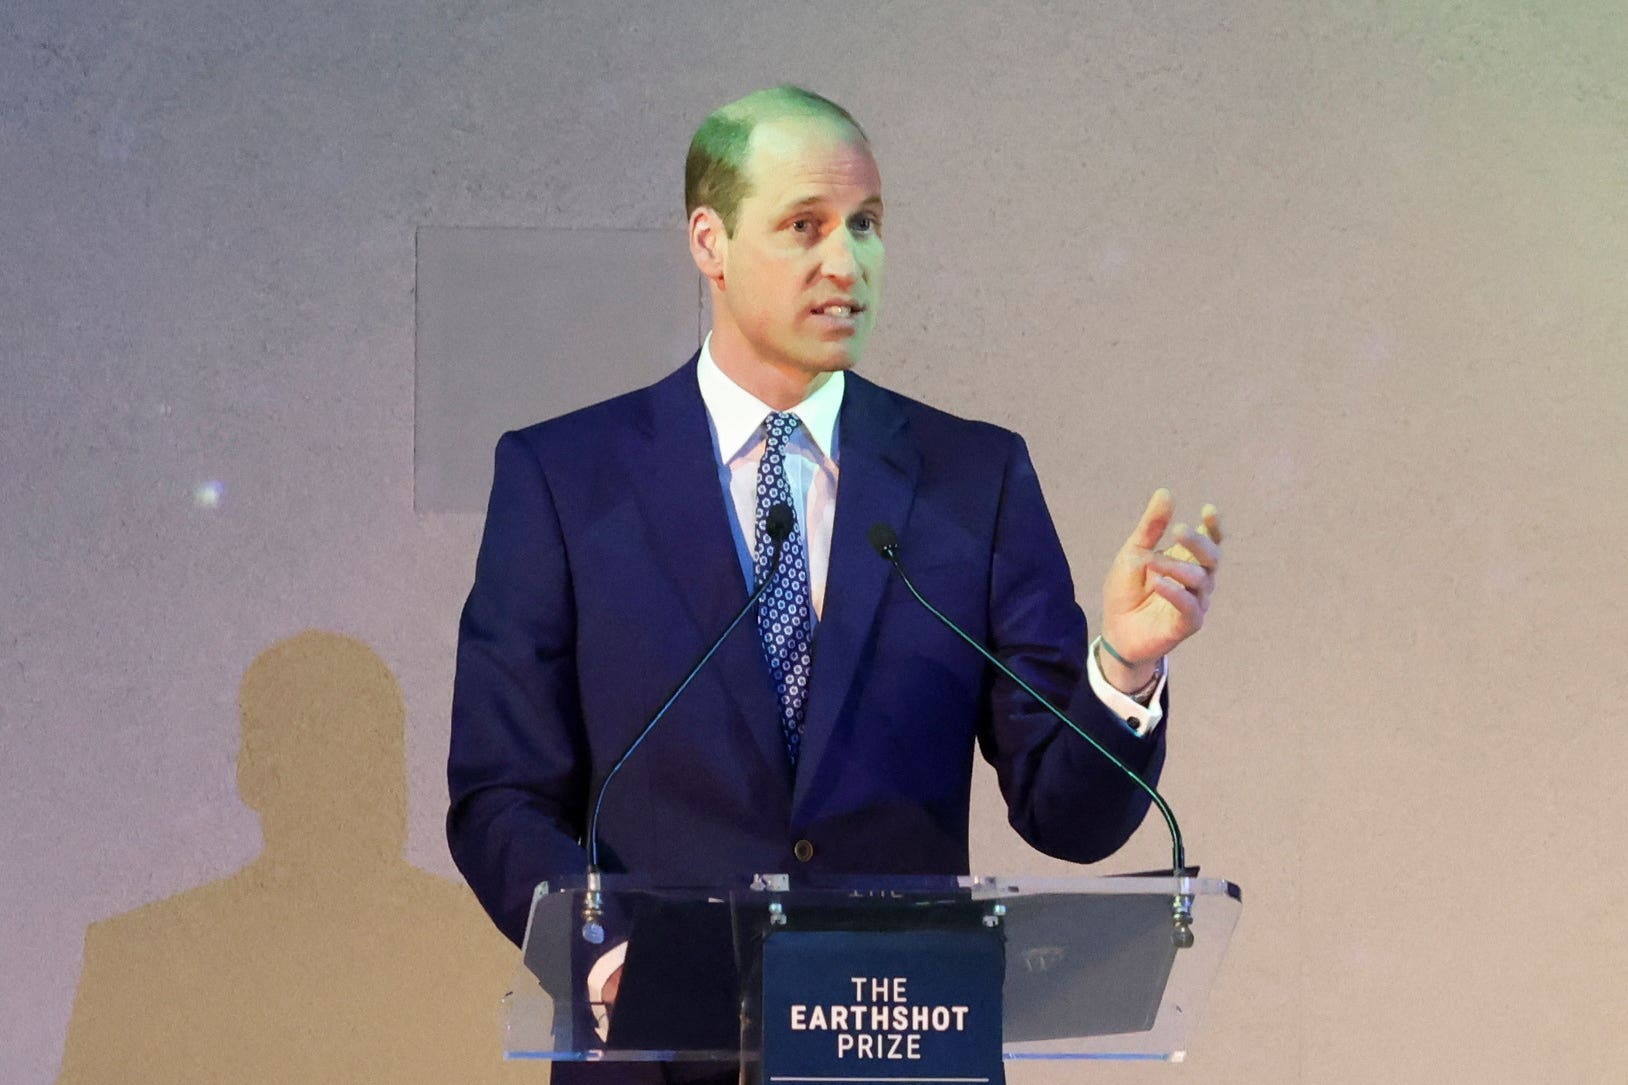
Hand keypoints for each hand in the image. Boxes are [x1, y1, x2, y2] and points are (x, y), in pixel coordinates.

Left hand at [1099, 489, 1222, 689]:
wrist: (1115, 629)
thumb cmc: (1127, 590)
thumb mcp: (1134, 553)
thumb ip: (1151, 527)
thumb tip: (1165, 492)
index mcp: (1187, 559)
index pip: (1210, 540)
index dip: (1213, 526)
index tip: (1208, 510)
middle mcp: (1197, 579)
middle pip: (1211, 557)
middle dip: (1198, 542)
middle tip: (1178, 531)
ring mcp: (1195, 602)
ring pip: (1200, 580)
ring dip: (1177, 567)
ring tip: (1153, 563)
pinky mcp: (1188, 624)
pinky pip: (1190, 607)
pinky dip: (1176, 593)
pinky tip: (1159, 584)